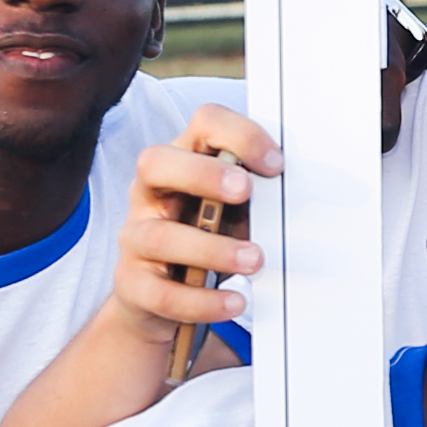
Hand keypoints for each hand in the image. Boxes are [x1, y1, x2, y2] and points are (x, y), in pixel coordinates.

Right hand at [118, 108, 274, 336]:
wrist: (157, 301)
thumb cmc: (200, 242)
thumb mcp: (226, 212)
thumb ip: (248, 199)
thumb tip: (293, 199)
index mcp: (179, 164)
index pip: (201, 125)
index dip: (237, 134)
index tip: (274, 162)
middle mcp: (149, 194)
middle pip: (156, 163)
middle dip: (202, 174)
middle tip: (245, 191)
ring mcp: (135, 238)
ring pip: (160, 236)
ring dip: (212, 248)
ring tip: (253, 260)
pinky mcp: (132, 284)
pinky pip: (162, 294)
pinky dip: (202, 300)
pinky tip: (233, 301)